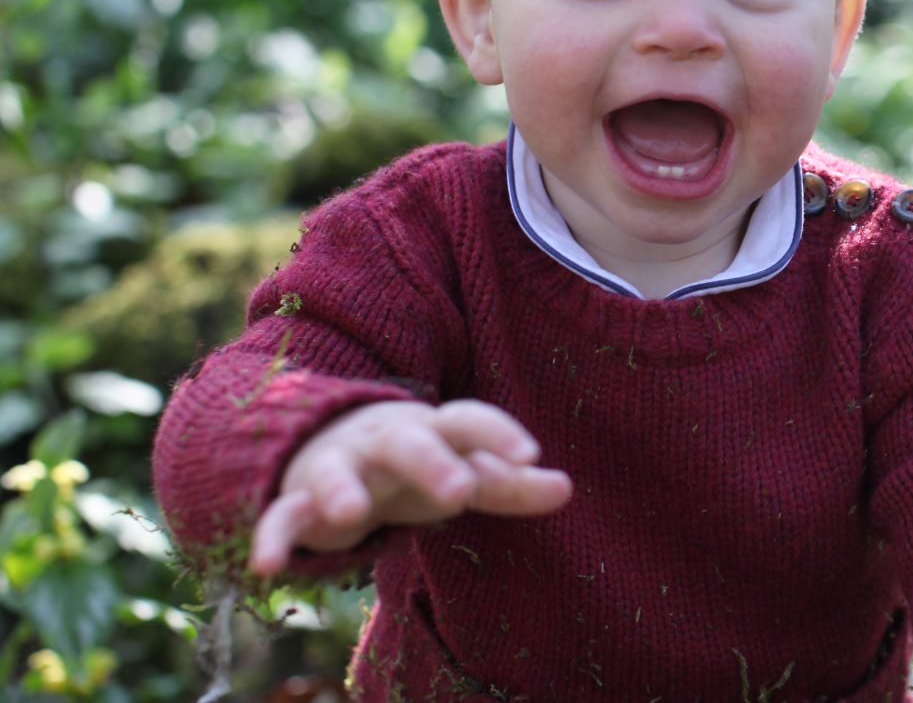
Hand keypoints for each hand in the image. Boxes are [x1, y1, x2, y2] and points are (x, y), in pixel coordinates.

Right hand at [249, 399, 572, 575]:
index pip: (468, 421)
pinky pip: (281, 517)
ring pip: (337, 472)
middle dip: (432, 462)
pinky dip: (273, 539)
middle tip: (460, 491)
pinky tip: (268, 568)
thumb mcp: (460, 472)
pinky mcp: (297, 501)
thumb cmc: (411, 468)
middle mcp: (385, 442)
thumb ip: (509, 484)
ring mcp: (338, 467)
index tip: (531, 454)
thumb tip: (567, 488)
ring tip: (352, 515)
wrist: (324, 448)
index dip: (499, 434)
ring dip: (342, 490)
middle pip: (409, 443)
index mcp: (432, 431)